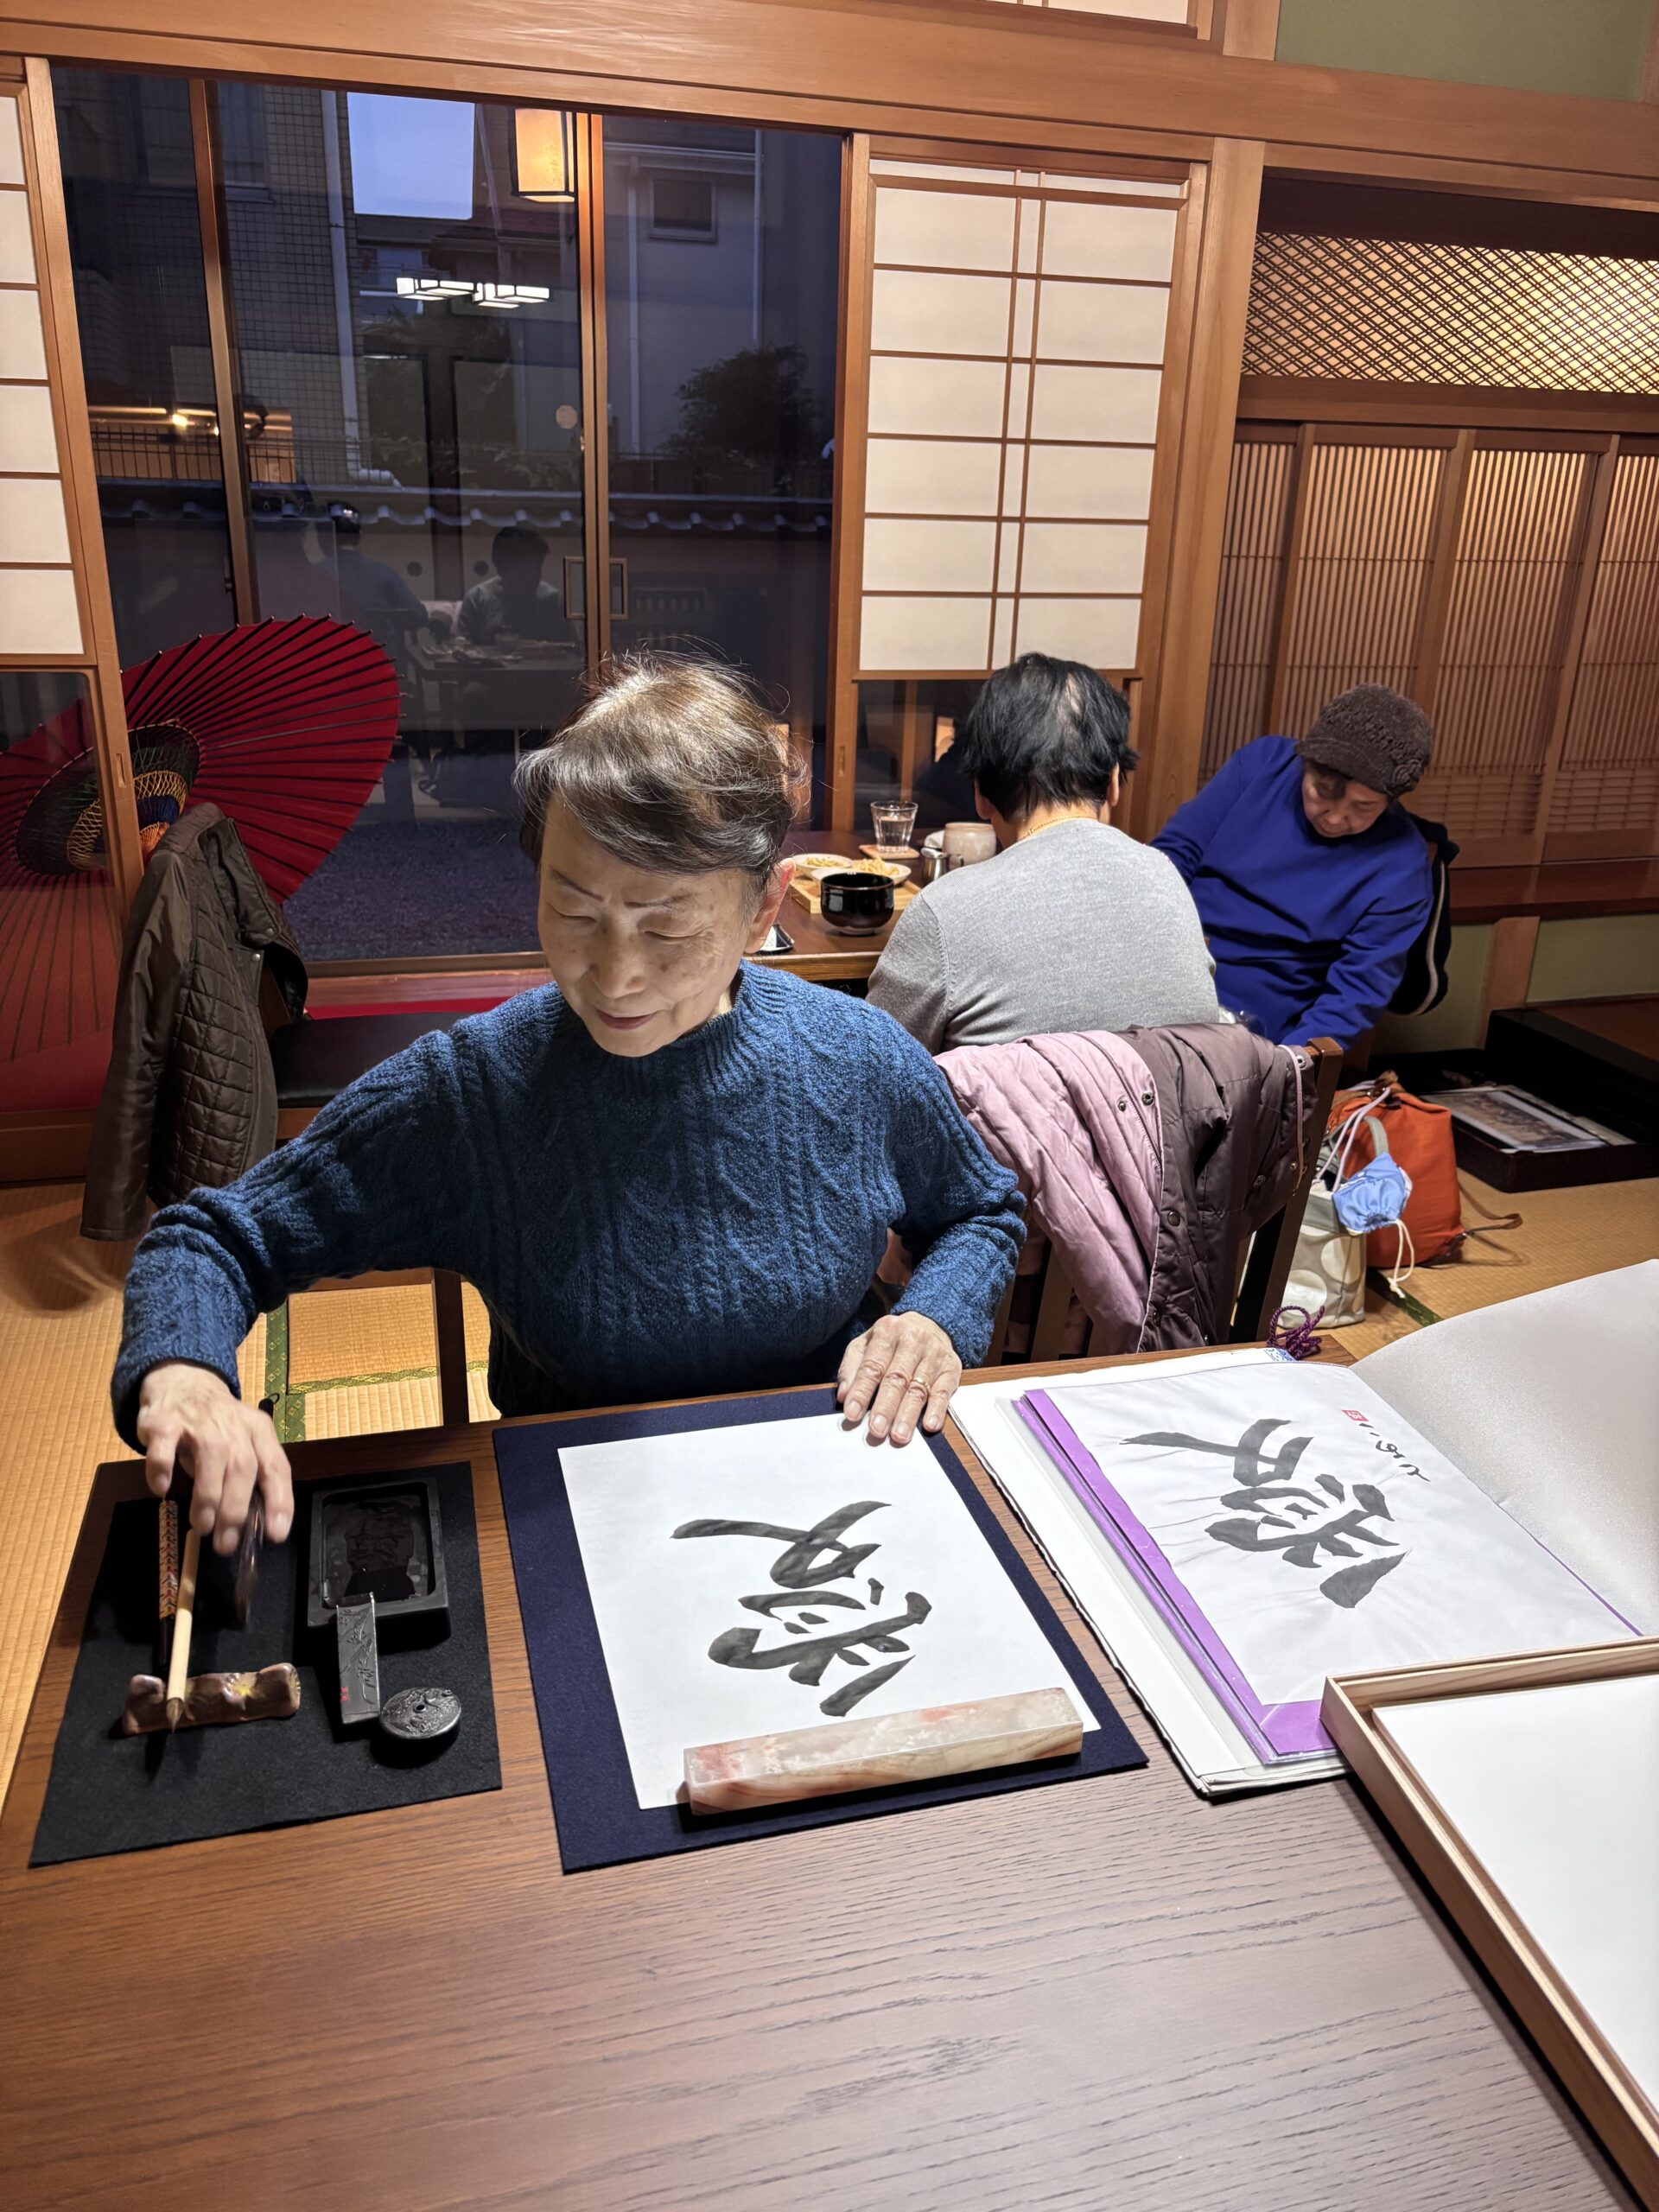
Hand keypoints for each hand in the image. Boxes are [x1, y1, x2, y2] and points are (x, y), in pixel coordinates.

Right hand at [136, 1363, 292, 1553]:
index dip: (279, 1502)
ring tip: (203, 1526)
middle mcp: (233, 1425)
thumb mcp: (242, 1443)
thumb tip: (251, 1524)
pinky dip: (162, 1470)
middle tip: (225, 1542)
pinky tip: (162, 1490)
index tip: (276, 1534)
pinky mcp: (165, 1422)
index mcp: (258, 1432)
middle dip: (236, 1510)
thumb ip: (248, 1477)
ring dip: (207, 1498)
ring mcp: (199, 1422)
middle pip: (243, 1468)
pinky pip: (164, 1448)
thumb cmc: (217, 1425)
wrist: (183, 1380)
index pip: (277, 1468)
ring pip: (210, 1460)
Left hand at [836, 1312, 960, 1446]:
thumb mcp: (866, 1344)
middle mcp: (913, 1340)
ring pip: (919, 1388)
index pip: (872, 1366)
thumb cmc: (891, 1341)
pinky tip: (930, 1425)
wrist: (929, 1324)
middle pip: (897, 1378)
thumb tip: (843, 1395)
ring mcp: (934, 1353)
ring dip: (908, 1414)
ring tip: (899, 1436)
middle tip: (876, 1430)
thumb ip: (852, 1368)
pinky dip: (937, 1410)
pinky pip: (944, 1391)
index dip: (861, 1391)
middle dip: (885, 1407)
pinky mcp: (951, 1367)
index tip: (852, 1414)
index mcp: (888, 1331)